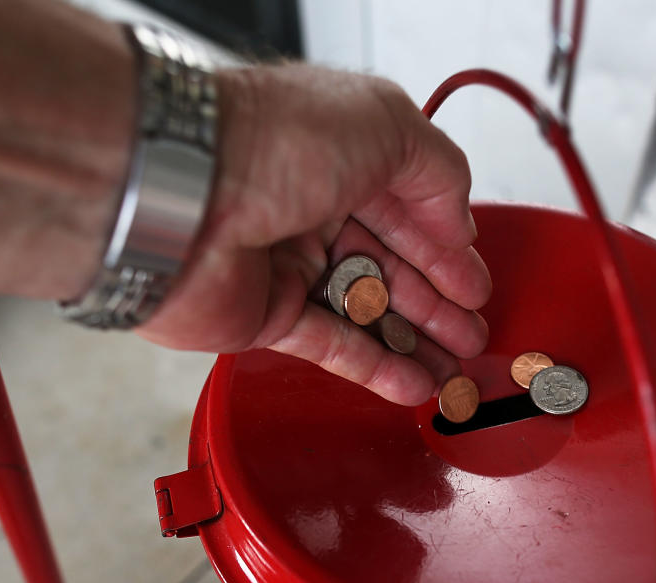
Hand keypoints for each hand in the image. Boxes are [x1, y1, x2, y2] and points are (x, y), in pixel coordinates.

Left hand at [134, 64, 490, 405]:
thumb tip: (458, 223)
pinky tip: (412, 384)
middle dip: (436, 303)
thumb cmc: (271, 142)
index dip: (447, 248)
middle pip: (389, 264)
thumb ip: (438, 172)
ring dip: (412, 341)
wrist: (179, 194)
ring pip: (363, 310)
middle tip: (472, 336)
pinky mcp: (262, 315)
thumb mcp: (386, 126)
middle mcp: (310, 205)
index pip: (407, 208)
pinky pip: (329, 345)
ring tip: (454, 371)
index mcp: (339, 152)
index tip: (476, 285)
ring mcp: (285, 263)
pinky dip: (373, 366)